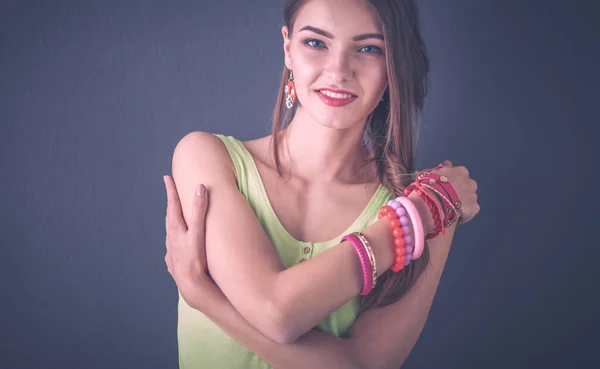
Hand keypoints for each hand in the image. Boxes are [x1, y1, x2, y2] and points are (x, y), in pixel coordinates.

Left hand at [163, 175, 209, 303]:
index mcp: (175, 228)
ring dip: (174, 223)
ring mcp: (171, 251)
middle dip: (171, 204)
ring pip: (171, 233)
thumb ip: (199, 210)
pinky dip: (175, 242)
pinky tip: (178, 247)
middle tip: (172, 194)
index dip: (170, 190)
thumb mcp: (198, 232)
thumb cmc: (194, 258)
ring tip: (176, 219)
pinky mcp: (174, 263)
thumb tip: (200, 188)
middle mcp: (171, 239)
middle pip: (170, 217)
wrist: (190, 285)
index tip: (166, 177)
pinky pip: (173, 249)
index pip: (172, 204)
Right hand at [431, 160, 479, 224]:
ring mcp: (473, 195)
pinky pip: (471, 211)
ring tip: (451, 207)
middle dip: (461, 191)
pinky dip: (465, 213)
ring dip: (463, 202)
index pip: (460, 176)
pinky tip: (455, 214)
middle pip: (467, 187)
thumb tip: (448, 163)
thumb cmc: (433, 184)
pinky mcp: (474, 208)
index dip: (453, 182)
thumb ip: (444, 168)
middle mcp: (471, 182)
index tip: (446, 188)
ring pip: (469, 199)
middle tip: (449, 198)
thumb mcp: (436, 171)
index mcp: (461, 171)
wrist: (435, 199)